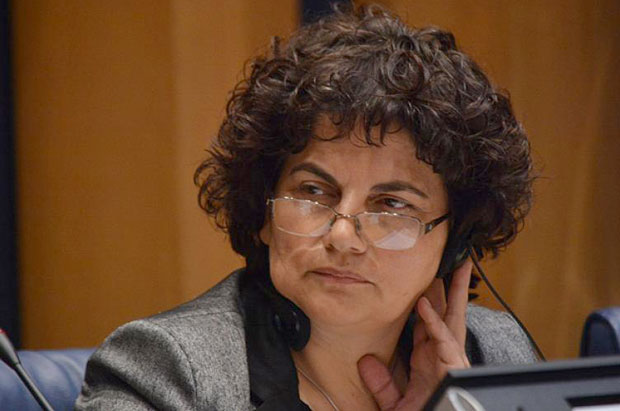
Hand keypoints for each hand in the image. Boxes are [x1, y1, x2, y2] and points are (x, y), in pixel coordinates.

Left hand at [358, 260, 472, 409]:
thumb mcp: (394, 401)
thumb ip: (381, 382)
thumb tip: (365, 362)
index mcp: (429, 358)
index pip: (427, 322)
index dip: (426, 300)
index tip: (421, 279)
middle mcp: (442, 354)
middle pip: (448, 312)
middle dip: (450, 286)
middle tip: (453, 260)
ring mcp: (449, 359)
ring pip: (453, 318)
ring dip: (453, 292)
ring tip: (455, 266)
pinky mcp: (452, 367)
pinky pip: (443, 339)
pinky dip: (433, 320)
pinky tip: (424, 304)